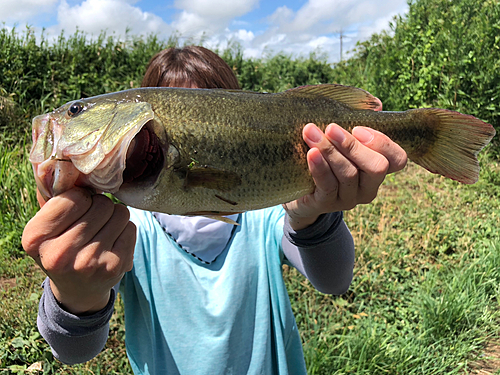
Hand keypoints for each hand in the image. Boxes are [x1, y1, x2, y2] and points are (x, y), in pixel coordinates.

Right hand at [22, 188, 135, 314]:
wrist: (77, 289)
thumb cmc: (61, 246)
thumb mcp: (46, 226)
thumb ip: (54, 196)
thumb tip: (67, 165)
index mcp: (35, 237)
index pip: (74, 197)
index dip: (82, 196)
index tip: (78, 206)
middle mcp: (59, 253)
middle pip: (101, 204)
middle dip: (100, 206)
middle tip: (93, 220)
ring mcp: (89, 262)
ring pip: (119, 213)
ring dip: (114, 216)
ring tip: (102, 230)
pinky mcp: (114, 267)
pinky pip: (131, 227)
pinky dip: (125, 230)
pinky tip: (112, 242)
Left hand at [283, 123, 406, 229]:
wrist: (294, 187)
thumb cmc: (321, 154)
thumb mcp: (338, 137)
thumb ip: (356, 121)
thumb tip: (376, 105)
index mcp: (377, 168)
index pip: (398, 159)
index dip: (383, 143)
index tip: (358, 128)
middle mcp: (368, 187)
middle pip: (376, 167)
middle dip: (353, 145)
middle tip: (330, 128)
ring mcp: (349, 199)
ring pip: (349, 174)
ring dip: (330, 151)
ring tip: (310, 132)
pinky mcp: (327, 204)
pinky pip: (328, 185)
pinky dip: (319, 167)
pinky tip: (310, 153)